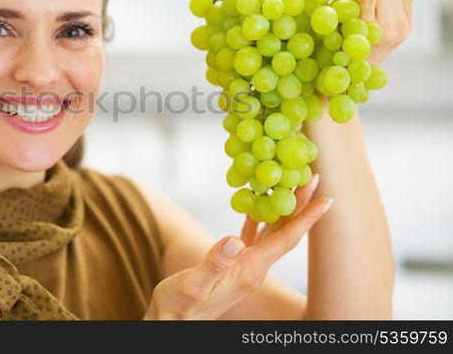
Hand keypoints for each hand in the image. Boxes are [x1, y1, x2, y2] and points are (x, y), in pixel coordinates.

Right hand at [143, 175, 331, 319]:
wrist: (172, 322)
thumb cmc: (179, 306)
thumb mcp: (193, 284)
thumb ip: (215, 263)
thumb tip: (234, 239)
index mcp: (248, 271)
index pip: (285, 240)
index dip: (306, 219)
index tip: (326, 199)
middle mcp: (253, 269)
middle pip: (284, 232)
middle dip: (300, 205)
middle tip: (312, 177)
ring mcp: (245, 267)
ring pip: (271, 232)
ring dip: (283, 209)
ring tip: (291, 184)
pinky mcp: (233, 265)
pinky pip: (252, 237)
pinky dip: (257, 218)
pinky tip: (256, 205)